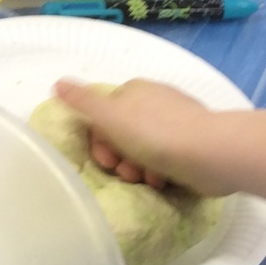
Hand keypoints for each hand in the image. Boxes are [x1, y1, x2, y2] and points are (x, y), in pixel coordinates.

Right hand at [54, 78, 220, 192]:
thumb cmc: (154, 134)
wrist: (208, 153)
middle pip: (123, 134)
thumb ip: (82, 101)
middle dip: (119, 158)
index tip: (105, 160)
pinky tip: (163, 181)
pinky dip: (160, 171)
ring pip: (144, 149)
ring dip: (138, 168)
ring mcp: (177, 122)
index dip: (99, 141)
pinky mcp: (193, 143)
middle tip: (125, 172)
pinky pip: (166, 158)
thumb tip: (57, 83)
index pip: (104, 115)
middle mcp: (155, 102)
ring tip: (146, 179)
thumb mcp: (110, 116)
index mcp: (134, 91)